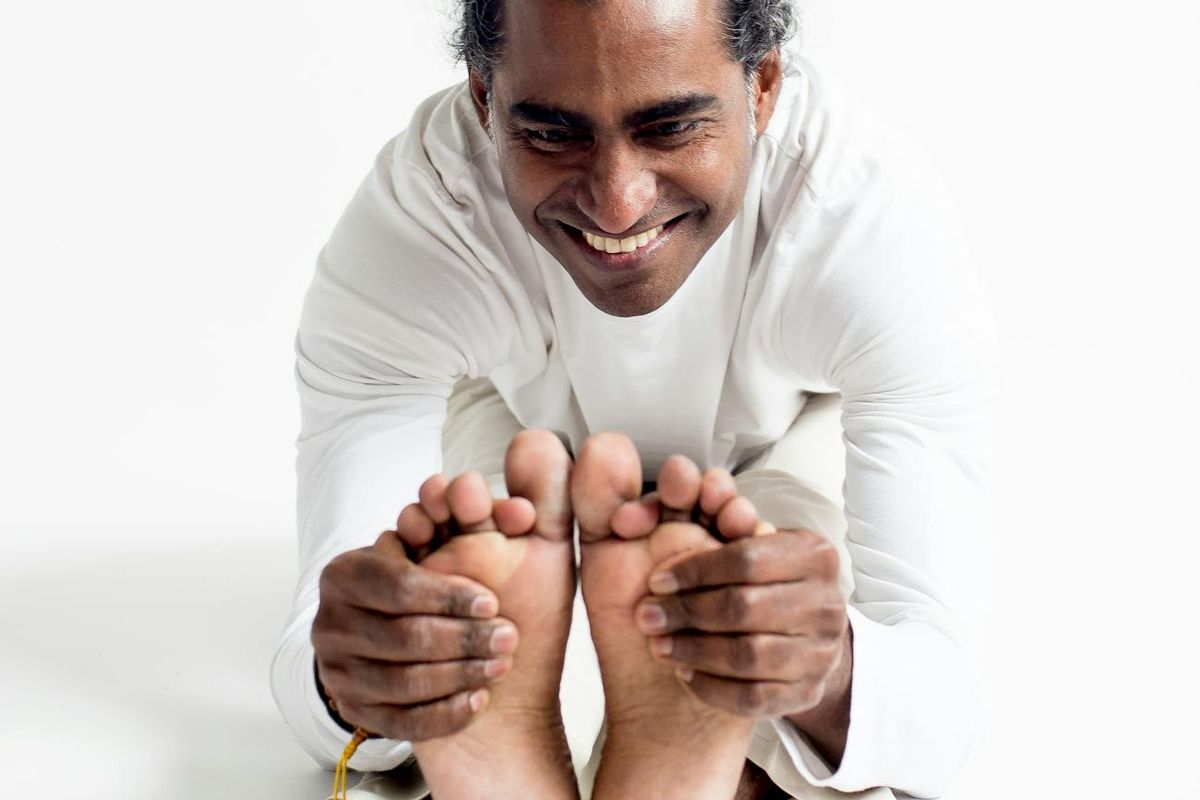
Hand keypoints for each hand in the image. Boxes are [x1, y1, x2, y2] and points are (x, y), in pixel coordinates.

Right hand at [312, 528, 518, 740]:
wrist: (404, 628)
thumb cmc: (432, 581)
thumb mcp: (450, 539)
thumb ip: (484, 517)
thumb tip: (523, 510)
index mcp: (346, 573)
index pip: (399, 586)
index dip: (449, 596)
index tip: (492, 602)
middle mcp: (332, 623)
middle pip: (403, 637)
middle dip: (463, 639)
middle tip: (507, 638)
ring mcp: (338, 672)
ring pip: (403, 683)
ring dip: (460, 675)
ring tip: (499, 665)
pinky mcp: (354, 710)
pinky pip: (400, 723)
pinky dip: (444, 714)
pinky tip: (477, 699)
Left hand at [634, 527, 851, 717]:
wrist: (807, 635)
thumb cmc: (767, 581)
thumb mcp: (753, 543)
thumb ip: (717, 524)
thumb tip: (673, 490)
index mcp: (814, 555)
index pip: (746, 559)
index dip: (694, 569)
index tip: (657, 580)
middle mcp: (826, 604)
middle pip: (745, 607)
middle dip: (686, 611)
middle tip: (647, 616)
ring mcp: (821, 652)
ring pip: (748, 656)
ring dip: (693, 651)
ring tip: (659, 645)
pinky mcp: (808, 693)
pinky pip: (753, 698)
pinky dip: (712, 687)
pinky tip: (685, 673)